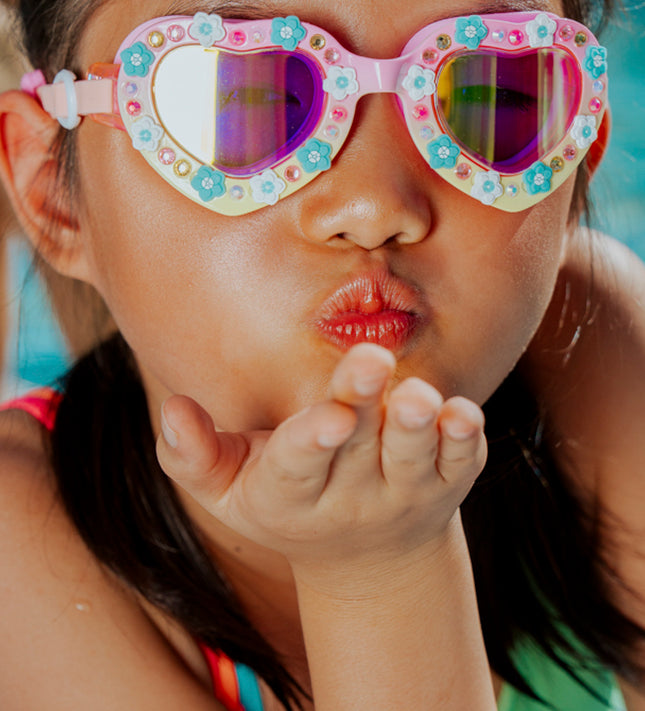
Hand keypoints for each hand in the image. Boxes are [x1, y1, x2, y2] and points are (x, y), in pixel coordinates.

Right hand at [156, 343, 486, 582]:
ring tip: (421, 396)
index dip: (310, 442)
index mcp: (291, 495)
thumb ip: (193, 454)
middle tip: (370, 360)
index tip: (327, 417)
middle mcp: (352, 497)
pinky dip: (465, 441)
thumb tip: (173, 408)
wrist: (369, 557)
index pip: (296, 467)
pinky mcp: (449, 482)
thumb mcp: (227, 489)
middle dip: (362, 403)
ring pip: (413, 458)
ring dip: (418, 426)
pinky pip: (460, 463)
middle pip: (358, 448)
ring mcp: (405, 491)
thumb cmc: (286, 502)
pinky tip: (465, 415)